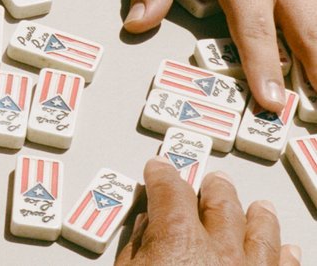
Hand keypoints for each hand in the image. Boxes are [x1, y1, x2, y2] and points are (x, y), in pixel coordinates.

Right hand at [115, 158, 300, 264]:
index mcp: (177, 236)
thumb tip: (146, 227)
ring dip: (257, 216)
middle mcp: (218, 250)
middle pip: (220, 204)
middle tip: (214, 179)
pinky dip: (285, 256)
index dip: (161, 174)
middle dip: (214, 188)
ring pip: (260, 232)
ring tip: (258, 207)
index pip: (169, 189)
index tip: (158, 168)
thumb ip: (137, 246)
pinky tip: (287, 249)